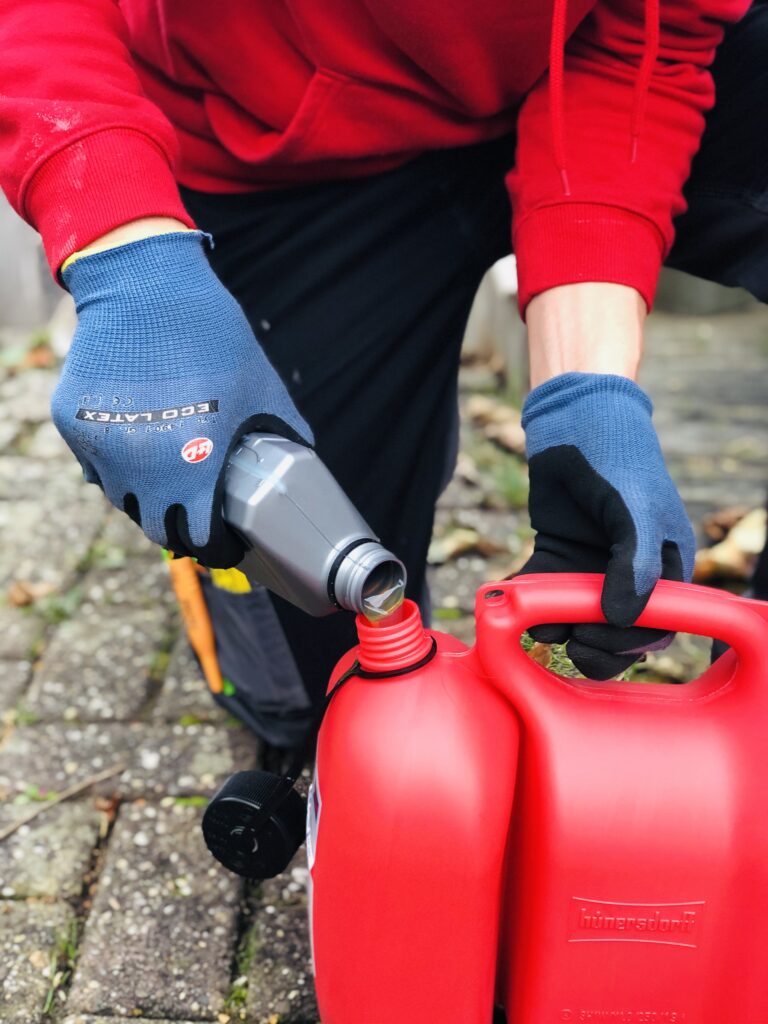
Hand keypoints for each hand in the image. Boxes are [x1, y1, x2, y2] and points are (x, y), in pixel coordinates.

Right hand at [52, 231, 312, 566]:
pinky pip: (97, 466)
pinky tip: (140, 445)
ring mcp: (100, 448)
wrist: (145, 285)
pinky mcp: (72, 426)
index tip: (224, 540)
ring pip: (122, 500)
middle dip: (180, 526)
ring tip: (170, 478)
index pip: (199, 538)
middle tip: (197, 513)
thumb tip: (303, 462)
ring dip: (147, 498)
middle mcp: (139, 468)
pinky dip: (118, 465)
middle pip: (157, 528)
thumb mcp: (263, 390)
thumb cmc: (214, 337)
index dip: (216, 545)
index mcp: (191, 465)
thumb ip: (284, 437)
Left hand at [517, 372, 694, 678]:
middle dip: (596, 644)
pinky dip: (533, 604)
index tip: (598, 636)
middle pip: (619, 633)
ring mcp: (592, 567)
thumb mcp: (637, 513)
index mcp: (666, 567)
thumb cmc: (620, 461)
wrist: (575, 420)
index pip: (657, 625)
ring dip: (562, 629)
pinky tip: (519, 605)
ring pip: (579, 619)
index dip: (630, 642)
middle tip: (573, 640)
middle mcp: (631, 573)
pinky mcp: (558, 557)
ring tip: (544, 623)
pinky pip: (546, 592)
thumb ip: (635, 566)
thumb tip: (624, 619)